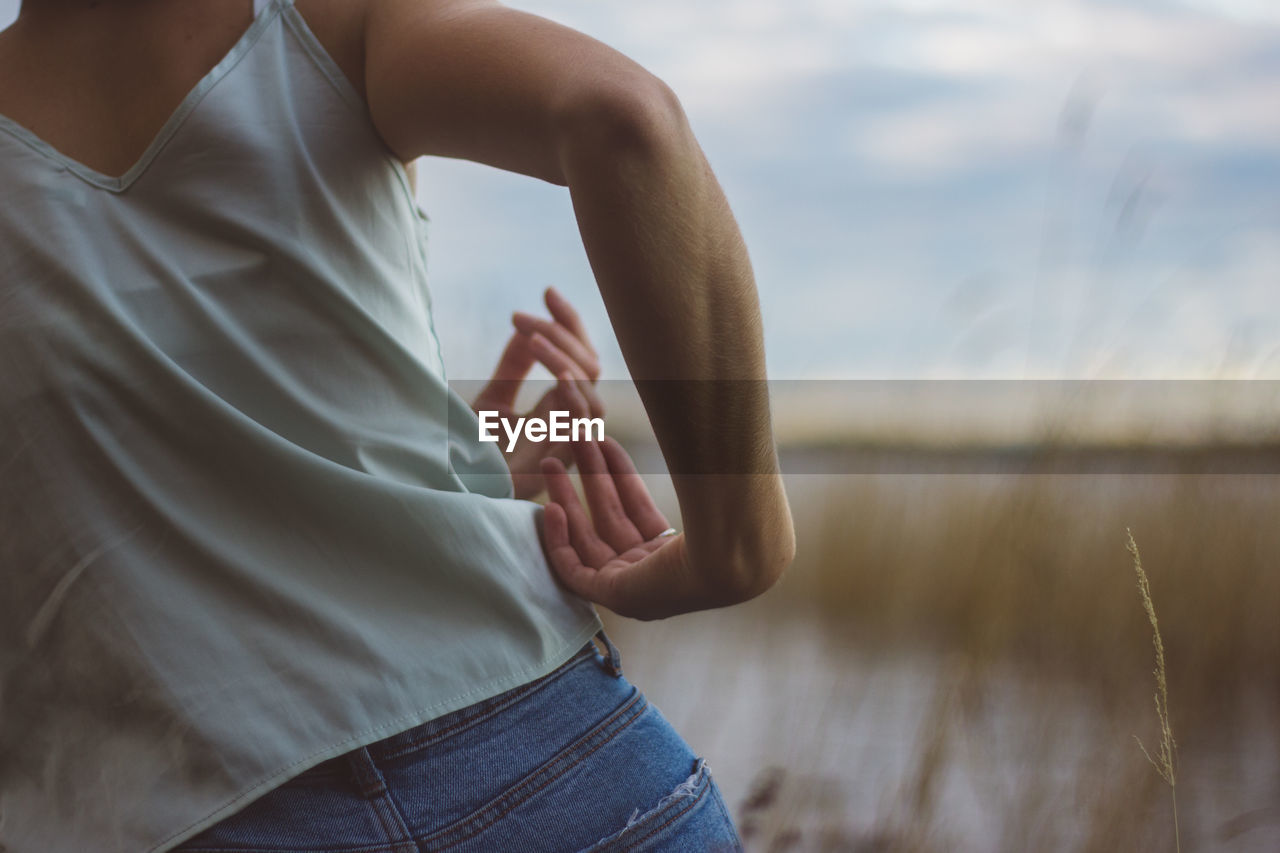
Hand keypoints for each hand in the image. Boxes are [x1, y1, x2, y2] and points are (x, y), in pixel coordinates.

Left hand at [472, 287, 603, 498]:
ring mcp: (565, 443)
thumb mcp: (491, 401)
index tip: (547, 291)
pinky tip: (554, 372)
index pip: (580, 357)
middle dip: (563, 333)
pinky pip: (582, 423)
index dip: (569, 323)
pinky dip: (573, 393)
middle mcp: (568, 424)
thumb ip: (514, 367)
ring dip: (563, 358)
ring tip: (530, 338)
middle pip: (591, 367)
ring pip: (591, 390)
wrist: (450, 493)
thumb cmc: (470, 457)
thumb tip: (528, 329)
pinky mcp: (557, 463)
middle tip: (523, 317)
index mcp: (558, 409)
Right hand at [539, 433, 713, 620]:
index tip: (605, 445)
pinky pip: (573, 570)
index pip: (636, 509)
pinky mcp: (613, 597)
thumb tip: (687, 425)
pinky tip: (551, 507)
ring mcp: (633, 586)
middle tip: (573, 443)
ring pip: (587, 538)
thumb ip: (690, 462)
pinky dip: (559, 540)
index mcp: (677, 548)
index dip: (618, 476)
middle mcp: (653, 570)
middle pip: (609, 519)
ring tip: (550, 461)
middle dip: (588, 478)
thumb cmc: (726, 525)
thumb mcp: (703, 487)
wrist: (729, 563)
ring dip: (567, 498)